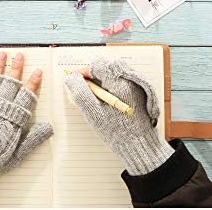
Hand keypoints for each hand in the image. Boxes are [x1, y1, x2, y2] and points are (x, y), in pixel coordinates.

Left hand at [0, 52, 52, 202]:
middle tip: (19, 55)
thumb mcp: (17, 154)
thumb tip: (48, 128)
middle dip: (16, 66)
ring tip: (2, 54)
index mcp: (12, 118)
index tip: (37, 71)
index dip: (33, 82)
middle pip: (11, 82)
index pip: (26, 95)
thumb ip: (33, 139)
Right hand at [65, 58, 173, 174]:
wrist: (140, 145)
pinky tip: (104, 96)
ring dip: (100, 77)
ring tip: (92, 93)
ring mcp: (135, 84)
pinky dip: (109, 83)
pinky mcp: (137, 90)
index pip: (98, 65)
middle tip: (82, 86)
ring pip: (112, 71)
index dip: (83, 71)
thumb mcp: (93, 113)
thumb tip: (71, 78)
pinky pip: (120, 78)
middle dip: (92, 73)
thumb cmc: (117, 132)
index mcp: (120, 82)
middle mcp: (130, 79)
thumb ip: (80, 93)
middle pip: (106, 66)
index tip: (74, 79)